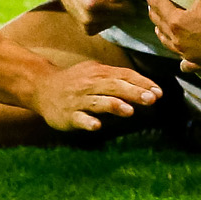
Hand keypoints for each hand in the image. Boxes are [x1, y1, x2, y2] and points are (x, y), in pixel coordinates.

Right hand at [30, 60, 162, 131]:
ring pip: (98, 102)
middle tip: (151, 99)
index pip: (124, 75)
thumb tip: (144, 86)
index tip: (158, 92)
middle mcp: (90, 84)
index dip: (141, 83)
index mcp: (99, 73)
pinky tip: (96, 125)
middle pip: (114, 87)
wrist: (42, 88)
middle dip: (133, 93)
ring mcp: (79, 100)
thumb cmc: (76, 82)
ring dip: (114, 105)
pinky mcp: (68, 115)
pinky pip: (79, 118)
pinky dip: (88, 121)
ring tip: (129, 111)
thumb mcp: (96, 73)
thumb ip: (117, 79)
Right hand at [47, 0, 141, 35]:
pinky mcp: (87, 30)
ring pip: (116, 19)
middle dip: (122, 3)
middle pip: (124, 15)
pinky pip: (108, 24)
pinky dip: (107, 15)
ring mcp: (87, 26)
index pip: (129, 8)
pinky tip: (98, 4)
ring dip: (115, 9)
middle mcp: (89, 19)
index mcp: (93, 4)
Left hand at [146, 0, 200, 71]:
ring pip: (170, 45)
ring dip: (164, 35)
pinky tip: (183, 61)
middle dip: (155, 15)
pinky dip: (183, 61)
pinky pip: (188, 64)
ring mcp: (190, 55)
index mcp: (177, 22)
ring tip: (161, 29)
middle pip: (161, 26)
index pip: (159, 6)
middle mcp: (179, 41)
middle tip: (153, 7)